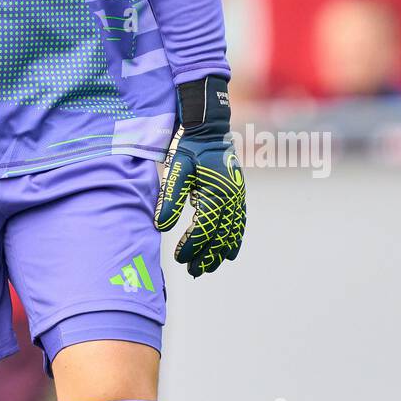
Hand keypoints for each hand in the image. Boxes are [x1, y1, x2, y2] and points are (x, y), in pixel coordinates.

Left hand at [155, 75, 245, 276]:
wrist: (210, 128)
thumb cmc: (190, 147)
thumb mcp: (175, 169)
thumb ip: (169, 198)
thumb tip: (160, 226)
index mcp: (216, 194)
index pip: (204, 228)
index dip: (192, 246)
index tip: (179, 258)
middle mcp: (232, 199)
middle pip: (221, 236)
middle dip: (207, 256)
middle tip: (193, 272)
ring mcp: (238, 197)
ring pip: (232, 233)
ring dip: (220, 253)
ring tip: (207, 269)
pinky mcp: (238, 195)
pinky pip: (240, 223)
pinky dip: (235, 240)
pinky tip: (229, 253)